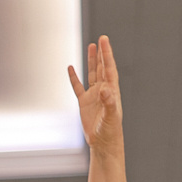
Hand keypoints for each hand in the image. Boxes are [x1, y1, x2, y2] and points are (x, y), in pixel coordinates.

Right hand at [66, 36, 124, 157]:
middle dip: (102, 53)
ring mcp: (93, 95)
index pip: (109, 68)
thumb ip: (109, 102)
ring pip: (92, 74)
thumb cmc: (110, 130)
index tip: (104, 41)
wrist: (103, 142)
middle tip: (101, 38)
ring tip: (91, 46)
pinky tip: (70, 68)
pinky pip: (78, 87)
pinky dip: (74, 78)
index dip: (106, 54)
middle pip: (102, 67)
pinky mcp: (84, 103)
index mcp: (111, 90)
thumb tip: (105, 90)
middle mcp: (103, 90)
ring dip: (91, 61)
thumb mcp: (110, 116)